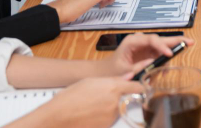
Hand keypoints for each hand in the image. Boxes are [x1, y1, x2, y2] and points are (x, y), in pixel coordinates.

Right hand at [13, 77, 142, 127]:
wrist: (57, 118)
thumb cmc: (70, 97)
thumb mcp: (89, 82)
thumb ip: (113, 79)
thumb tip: (128, 77)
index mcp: (113, 88)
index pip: (137, 88)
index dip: (141, 87)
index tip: (144, 88)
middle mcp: (115, 103)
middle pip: (126, 100)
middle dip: (121, 98)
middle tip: (103, 98)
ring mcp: (111, 117)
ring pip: (117, 110)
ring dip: (111, 109)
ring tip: (92, 106)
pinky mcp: (106, 127)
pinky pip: (110, 120)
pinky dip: (104, 117)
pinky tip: (91, 115)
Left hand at [97, 33, 193, 77]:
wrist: (106, 72)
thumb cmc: (111, 70)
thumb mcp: (123, 71)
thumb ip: (137, 68)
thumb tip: (152, 66)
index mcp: (133, 41)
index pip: (152, 39)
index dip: (162, 46)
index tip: (169, 54)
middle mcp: (141, 41)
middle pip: (161, 39)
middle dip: (176, 41)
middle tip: (190, 42)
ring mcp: (146, 47)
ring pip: (163, 48)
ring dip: (167, 59)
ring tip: (165, 73)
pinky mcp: (148, 54)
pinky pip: (160, 56)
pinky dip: (163, 64)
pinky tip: (161, 74)